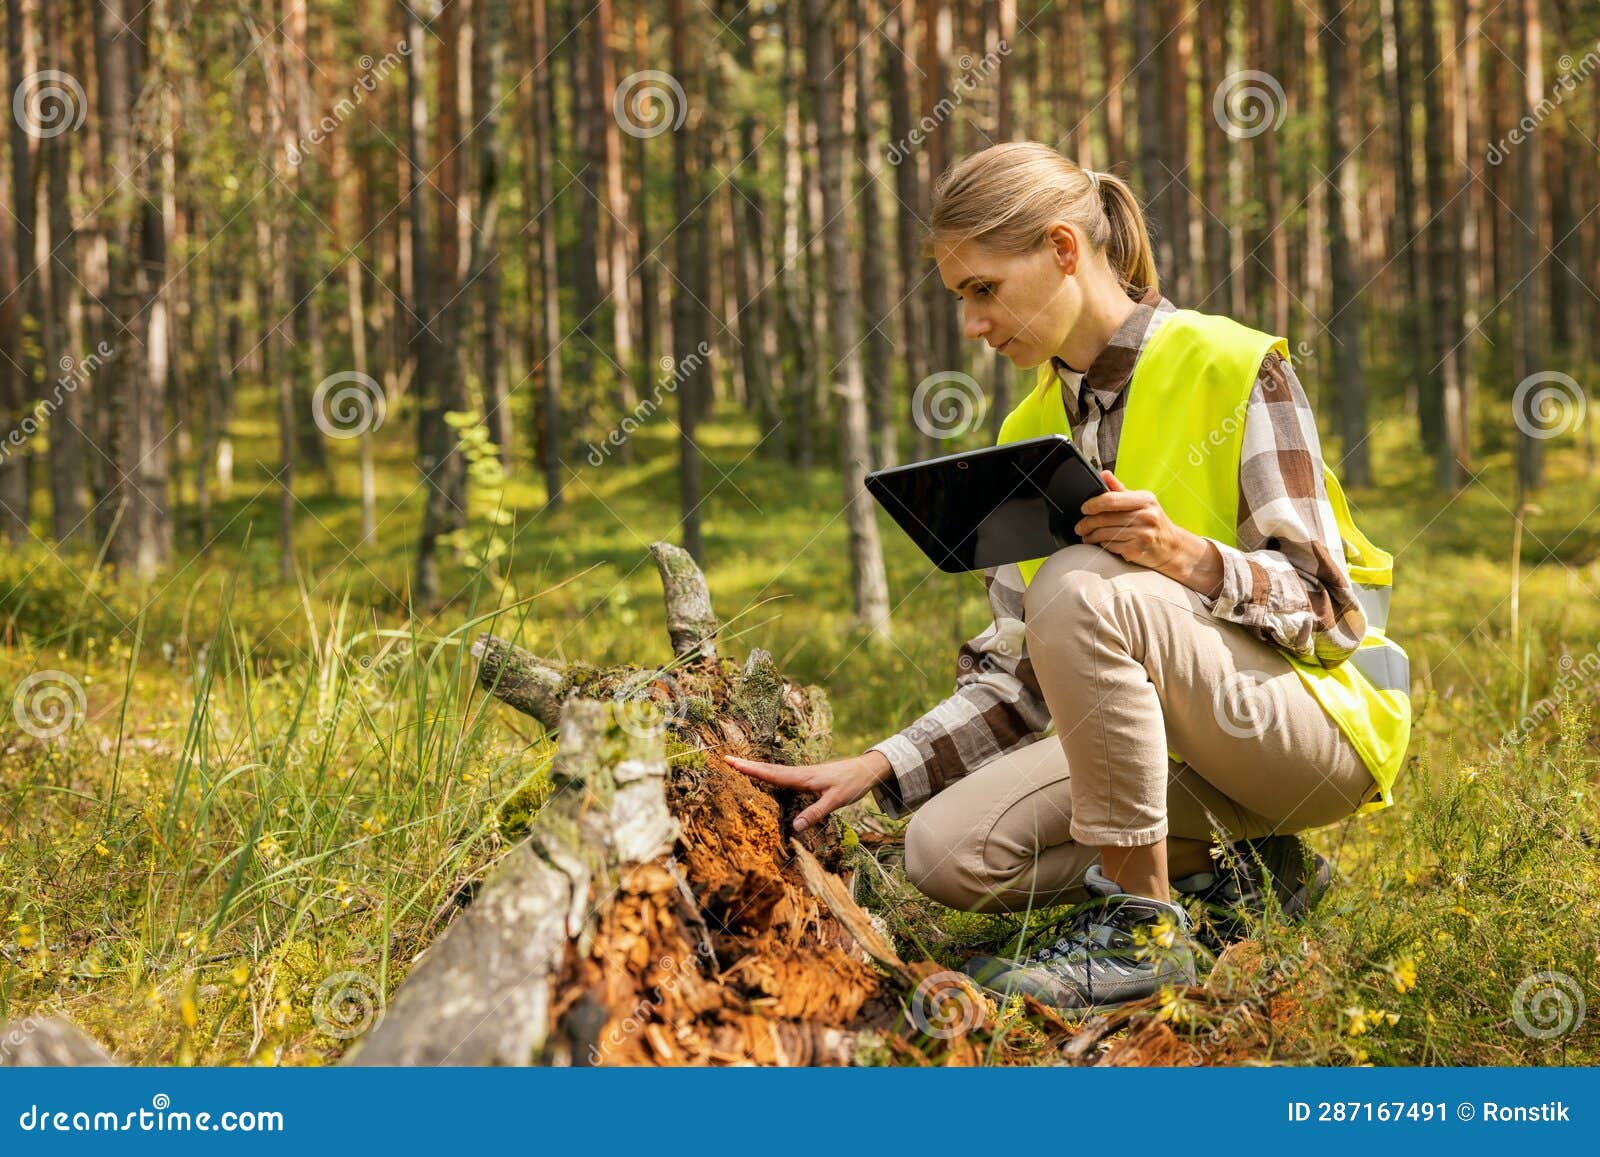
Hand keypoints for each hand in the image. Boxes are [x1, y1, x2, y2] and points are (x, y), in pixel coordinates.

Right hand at [723, 751, 892, 831]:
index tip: (731, 762)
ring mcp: (802, 774)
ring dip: (755, 768)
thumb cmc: (851, 784)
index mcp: (802, 777)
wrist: (866, 770)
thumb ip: (815, 813)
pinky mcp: (806, 777)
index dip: (751, 769)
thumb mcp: (835, 801)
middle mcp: (799, 773)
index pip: (771, 773)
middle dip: (746, 765)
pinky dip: (768, 773)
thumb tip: (794, 828)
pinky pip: (782, 775)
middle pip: (768, 769)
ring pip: (774, 771)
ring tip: (737, 766)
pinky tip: (764, 776)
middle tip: (725, 759)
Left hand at [1075, 470, 1223, 596]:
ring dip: (1091, 536)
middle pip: (1105, 518)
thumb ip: (1120, 490)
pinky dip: (1103, 545)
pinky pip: (1112, 546)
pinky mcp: (1137, 550)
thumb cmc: (1154, 522)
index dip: (1093, 504)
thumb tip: (1103, 474)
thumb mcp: (1142, 502)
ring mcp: (1142, 534)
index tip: (1084, 508)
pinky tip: (1101, 543)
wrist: (1172, 547)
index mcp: (1145, 500)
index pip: (1111, 499)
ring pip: (1105, 534)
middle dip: (1087, 523)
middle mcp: (1146, 516)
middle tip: (1079, 527)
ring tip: (1086, 536)